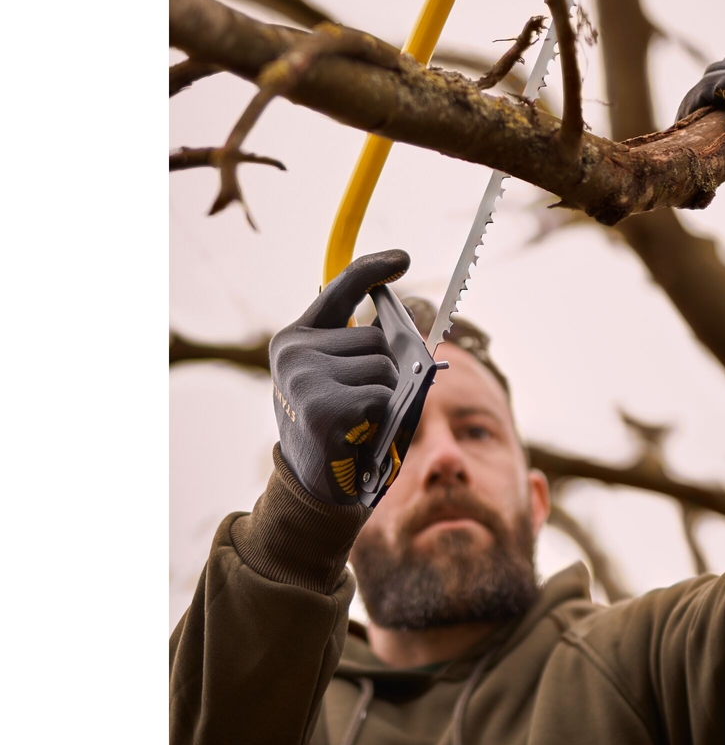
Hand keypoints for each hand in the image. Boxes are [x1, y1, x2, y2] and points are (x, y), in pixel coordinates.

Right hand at [268, 250, 409, 504]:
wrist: (311, 486)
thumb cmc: (337, 426)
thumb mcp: (340, 378)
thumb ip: (363, 349)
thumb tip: (411, 329)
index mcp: (296, 338)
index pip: (339, 289)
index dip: (372, 269)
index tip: (402, 258)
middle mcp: (293, 351)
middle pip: (375, 338)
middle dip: (385, 368)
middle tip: (363, 402)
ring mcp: (304, 378)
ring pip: (383, 367)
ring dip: (385, 395)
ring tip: (359, 418)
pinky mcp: (323, 408)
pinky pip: (381, 394)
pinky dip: (381, 415)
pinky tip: (356, 432)